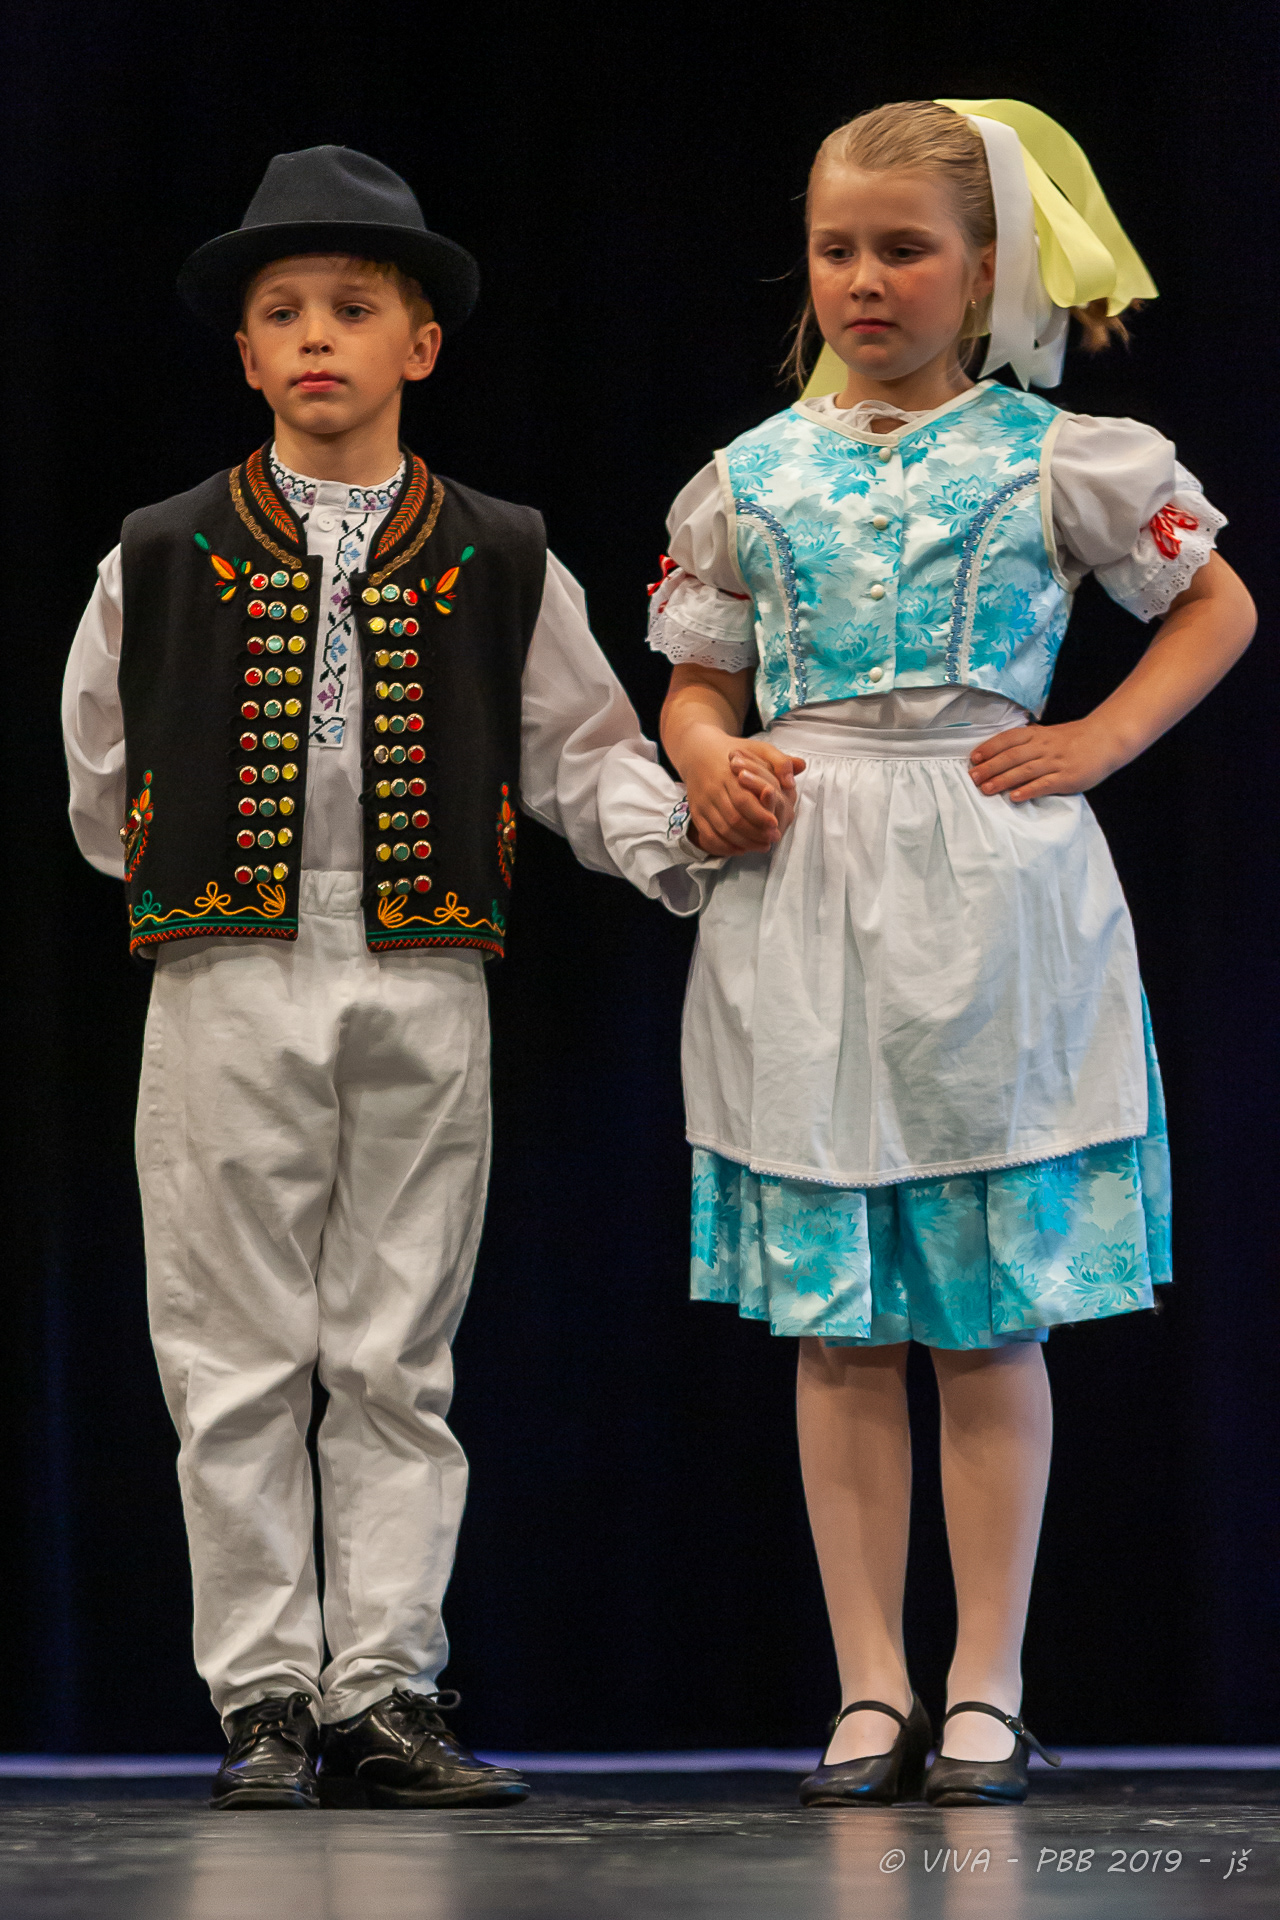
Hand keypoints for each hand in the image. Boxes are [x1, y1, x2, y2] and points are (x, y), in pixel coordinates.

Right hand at [681, 727, 805, 853]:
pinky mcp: (696, 813)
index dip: (760, 815)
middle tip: (772, 839)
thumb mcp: (759, 748)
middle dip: (755, 833)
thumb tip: (795, 776)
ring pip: (722, 830)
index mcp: (728, 774)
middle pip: (733, 819)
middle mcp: (713, 790)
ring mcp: (703, 803)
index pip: (744, 800)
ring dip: (743, 842)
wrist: (699, 752)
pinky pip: (707, 836)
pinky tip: (740, 849)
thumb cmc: (735, 752)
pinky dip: (724, 846)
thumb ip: (780, 761)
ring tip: (762, 846)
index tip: (775, 824)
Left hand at [967, 718, 1124, 801]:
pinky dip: (1028, 790)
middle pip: (1012, 756)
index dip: (990, 747)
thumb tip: (1002, 749)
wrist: (1106, 739)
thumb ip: (1028, 740)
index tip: (974, 757)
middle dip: (990, 767)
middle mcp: (1044, 747)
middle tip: (973, 777)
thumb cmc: (1074, 739)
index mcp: (1038, 734)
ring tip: (986, 789)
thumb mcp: (1049, 733)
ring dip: (1003, 780)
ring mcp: (1055, 762)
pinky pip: (1044, 784)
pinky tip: (1015, 797)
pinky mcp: (1066, 777)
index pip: (1009, 739)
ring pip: (1024, 771)